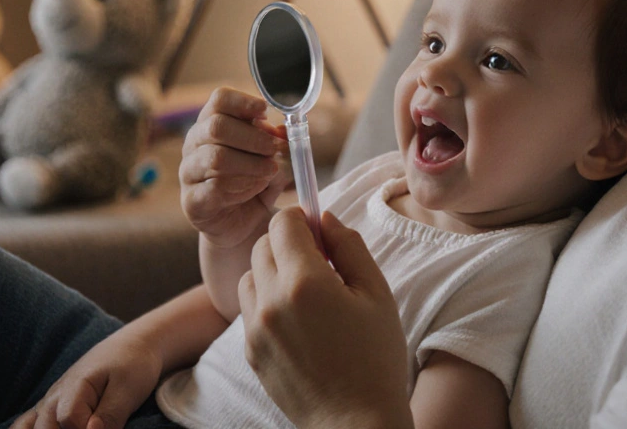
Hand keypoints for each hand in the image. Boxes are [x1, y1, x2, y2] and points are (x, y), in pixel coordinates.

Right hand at [12, 332, 161, 428]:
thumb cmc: (133, 365)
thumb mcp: (128, 390)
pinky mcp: (51, 406)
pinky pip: (26, 422)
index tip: (104, 427)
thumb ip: (110, 415)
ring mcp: (50, 401)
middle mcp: (55, 395)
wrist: (133, 346)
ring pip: (33, 427)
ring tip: (68, 426)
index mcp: (75, 387)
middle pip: (46, 428)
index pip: (69, 422)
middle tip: (90, 424)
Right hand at [180, 87, 288, 247]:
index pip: (219, 100)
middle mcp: (194, 144)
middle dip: (254, 137)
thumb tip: (284, 131)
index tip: (265, 111)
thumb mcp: (271, 157)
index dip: (243, 101)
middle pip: (217, 126)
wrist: (241, 222)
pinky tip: (255, 189)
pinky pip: (215, 187)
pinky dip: (243, 187)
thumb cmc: (253, 180)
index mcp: (212, 123)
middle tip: (275, 149)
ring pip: (217, 157)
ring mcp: (188, 172)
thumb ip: (277, 141)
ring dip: (252, 164)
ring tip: (270, 171)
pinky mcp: (191, 200)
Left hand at [239, 209, 413, 428]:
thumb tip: (325, 217)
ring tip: (307, 295)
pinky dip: (268, 303)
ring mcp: (255, 329)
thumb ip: (349, 246)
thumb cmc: (376, 357)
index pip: (283, 222)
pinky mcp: (249, 351)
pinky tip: (300, 323)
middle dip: (288, 244)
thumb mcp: (377, 293)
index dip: (301, 218)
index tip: (319, 231)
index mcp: (305, 282)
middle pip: (262, 245)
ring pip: (251, 276)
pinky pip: (250, 309)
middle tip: (321, 264)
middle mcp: (270, 302)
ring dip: (273, 272)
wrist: (355, 422)